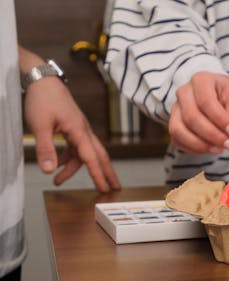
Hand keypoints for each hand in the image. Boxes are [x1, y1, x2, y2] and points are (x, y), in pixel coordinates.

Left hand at [23, 77, 120, 191]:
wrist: (42, 80)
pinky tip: (56, 163)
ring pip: (83, 153)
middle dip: (106, 173)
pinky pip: (74, 147)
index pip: (91, 158)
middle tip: (114, 188)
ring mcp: (78, 128)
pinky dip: (67, 157)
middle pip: (99, 155)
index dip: (98, 175)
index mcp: (79, 130)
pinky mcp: (71, 127)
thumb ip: (45, 149)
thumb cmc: (43, 98)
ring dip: (74, 168)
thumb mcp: (40, 126)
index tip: (105, 189)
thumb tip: (50, 171)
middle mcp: (83, 130)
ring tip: (58, 181)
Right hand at [168, 72, 228, 153]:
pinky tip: (210, 149)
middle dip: (213, 135)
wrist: (211, 94)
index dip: (220, 120)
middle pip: (192, 118)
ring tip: (220, 149)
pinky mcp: (172, 124)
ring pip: (179, 130)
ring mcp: (175, 109)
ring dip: (201, 145)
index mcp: (200, 80)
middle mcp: (183, 92)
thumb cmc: (223, 94)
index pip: (206, 102)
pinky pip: (177, 140)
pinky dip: (194, 149)